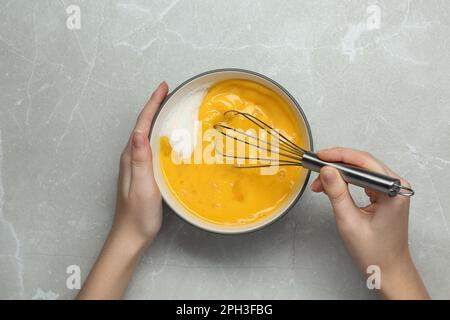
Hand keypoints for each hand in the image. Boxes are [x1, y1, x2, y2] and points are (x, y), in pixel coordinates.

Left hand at [113, 81, 167, 247]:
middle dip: (155, 106)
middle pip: (143, 125)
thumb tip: (139, 131)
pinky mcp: (143, 173)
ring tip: (170, 108)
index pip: (142, 124)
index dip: (152, 104)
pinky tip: (169, 138)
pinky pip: (152, 147)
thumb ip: (140, 160)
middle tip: (169, 93)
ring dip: (157, 119)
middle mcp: (132, 157)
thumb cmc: (138, 215)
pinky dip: (160, 135)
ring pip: (147, 135)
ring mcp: (137, 165)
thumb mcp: (142, 186)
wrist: (132, 236)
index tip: (163, 87)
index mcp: (131, 157)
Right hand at [310, 147, 428, 298]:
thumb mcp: (349, 221)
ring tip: (320, 183)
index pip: (364, 162)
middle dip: (336, 165)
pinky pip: (363, 180)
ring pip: (361, 171)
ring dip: (339, 174)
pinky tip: (332, 186)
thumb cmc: (375, 252)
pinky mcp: (384, 195)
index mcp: (393, 191)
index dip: (339, 157)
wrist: (387, 269)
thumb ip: (337, 193)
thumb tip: (327, 171)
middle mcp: (396, 186)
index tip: (320, 157)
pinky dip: (345, 181)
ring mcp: (391, 190)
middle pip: (362, 163)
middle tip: (316, 168)